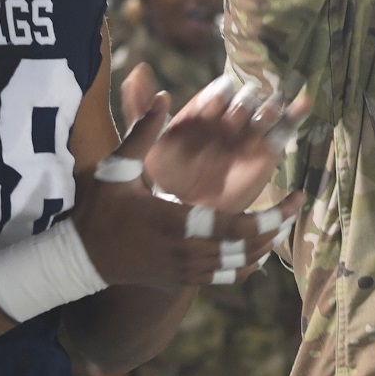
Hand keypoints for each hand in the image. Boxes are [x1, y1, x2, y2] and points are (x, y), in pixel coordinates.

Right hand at [77, 82, 295, 288]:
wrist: (79, 259)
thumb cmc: (97, 210)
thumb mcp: (114, 169)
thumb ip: (141, 133)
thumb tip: (163, 95)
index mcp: (173, 221)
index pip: (235, 227)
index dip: (270, 218)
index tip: (293, 200)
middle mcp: (184, 251)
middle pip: (245, 248)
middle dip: (275, 229)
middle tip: (295, 208)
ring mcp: (183, 270)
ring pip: (238, 265)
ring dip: (264, 247)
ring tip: (280, 226)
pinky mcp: (180, 281)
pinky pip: (224, 278)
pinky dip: (245, 267)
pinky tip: (257, 254)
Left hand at [134, 63, 306, 213]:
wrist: (181, 211)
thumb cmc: (160, 176)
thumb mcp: (143, 141)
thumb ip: (139, 107)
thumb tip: (139, 70)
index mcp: (204, 109)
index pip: (221, 90)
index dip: (219, 96)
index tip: (211, 111)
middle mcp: (230, 116)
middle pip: (248, 96)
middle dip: (244, 105)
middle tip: (235, 122)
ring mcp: (250, 133)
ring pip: (268, 109)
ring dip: (268, 110)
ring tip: (260, 120)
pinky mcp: (268, 152)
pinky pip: (286, 130)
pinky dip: (297, 115)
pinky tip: (304, 103)